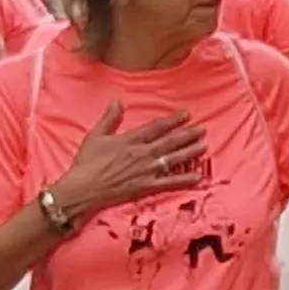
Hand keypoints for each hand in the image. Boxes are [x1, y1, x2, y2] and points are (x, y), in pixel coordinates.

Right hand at [48, 103, 208, 221]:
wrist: (84, 188)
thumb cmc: (87, 163)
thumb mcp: (96, 136)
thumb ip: (110, 118)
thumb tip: (118, 101)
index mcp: (131, 140)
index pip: (157, 127)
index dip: (173, 120)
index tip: (187, 114)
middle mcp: (142, 154)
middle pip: (170, 142)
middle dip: (188, 135)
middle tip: (203, 129)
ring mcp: (146, 171)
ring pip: (173, 159)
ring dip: (190, 152)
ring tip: (204, 146)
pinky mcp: (147, 187)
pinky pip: (170, 182)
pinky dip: (184, 180)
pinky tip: (198, 177)